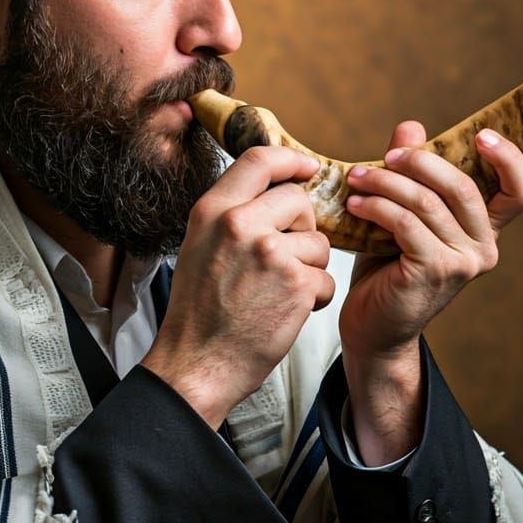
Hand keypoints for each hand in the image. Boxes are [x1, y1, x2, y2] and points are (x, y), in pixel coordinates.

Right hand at [142, 146, 335, 428]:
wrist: (196, 363)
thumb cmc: (199, 310)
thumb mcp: (200, 244)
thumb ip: (232, 212)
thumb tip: (275, 188)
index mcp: (212, 210)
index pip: (259, 159)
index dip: (290, 159)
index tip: (308, 167)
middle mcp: (239, 224)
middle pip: (298, 200)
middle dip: (301, 228)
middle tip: (283, 258)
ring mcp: (270, 252)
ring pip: (318, 242)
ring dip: (309, 268)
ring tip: (278, 292)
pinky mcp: (297, 284)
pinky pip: (325, 278)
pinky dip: (314, 298)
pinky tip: (286, 311)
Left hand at [338, 121, 522, 462]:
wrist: (372, 327)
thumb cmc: (387, 268)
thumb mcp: (401, 214)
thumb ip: (410, 173)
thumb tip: (411, 126)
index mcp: (483, 230)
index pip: (520, 193)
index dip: (510, 160)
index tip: (481, 135)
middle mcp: (483, 248)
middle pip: (462, 186)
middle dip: (420, 161)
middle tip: (386, 156)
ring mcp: (462, 263)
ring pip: (427, 202)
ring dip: (386, 182)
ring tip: (355, 177)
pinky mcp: (433, 272)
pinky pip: (406, 224)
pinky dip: (378, 206)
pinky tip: (356, 204)